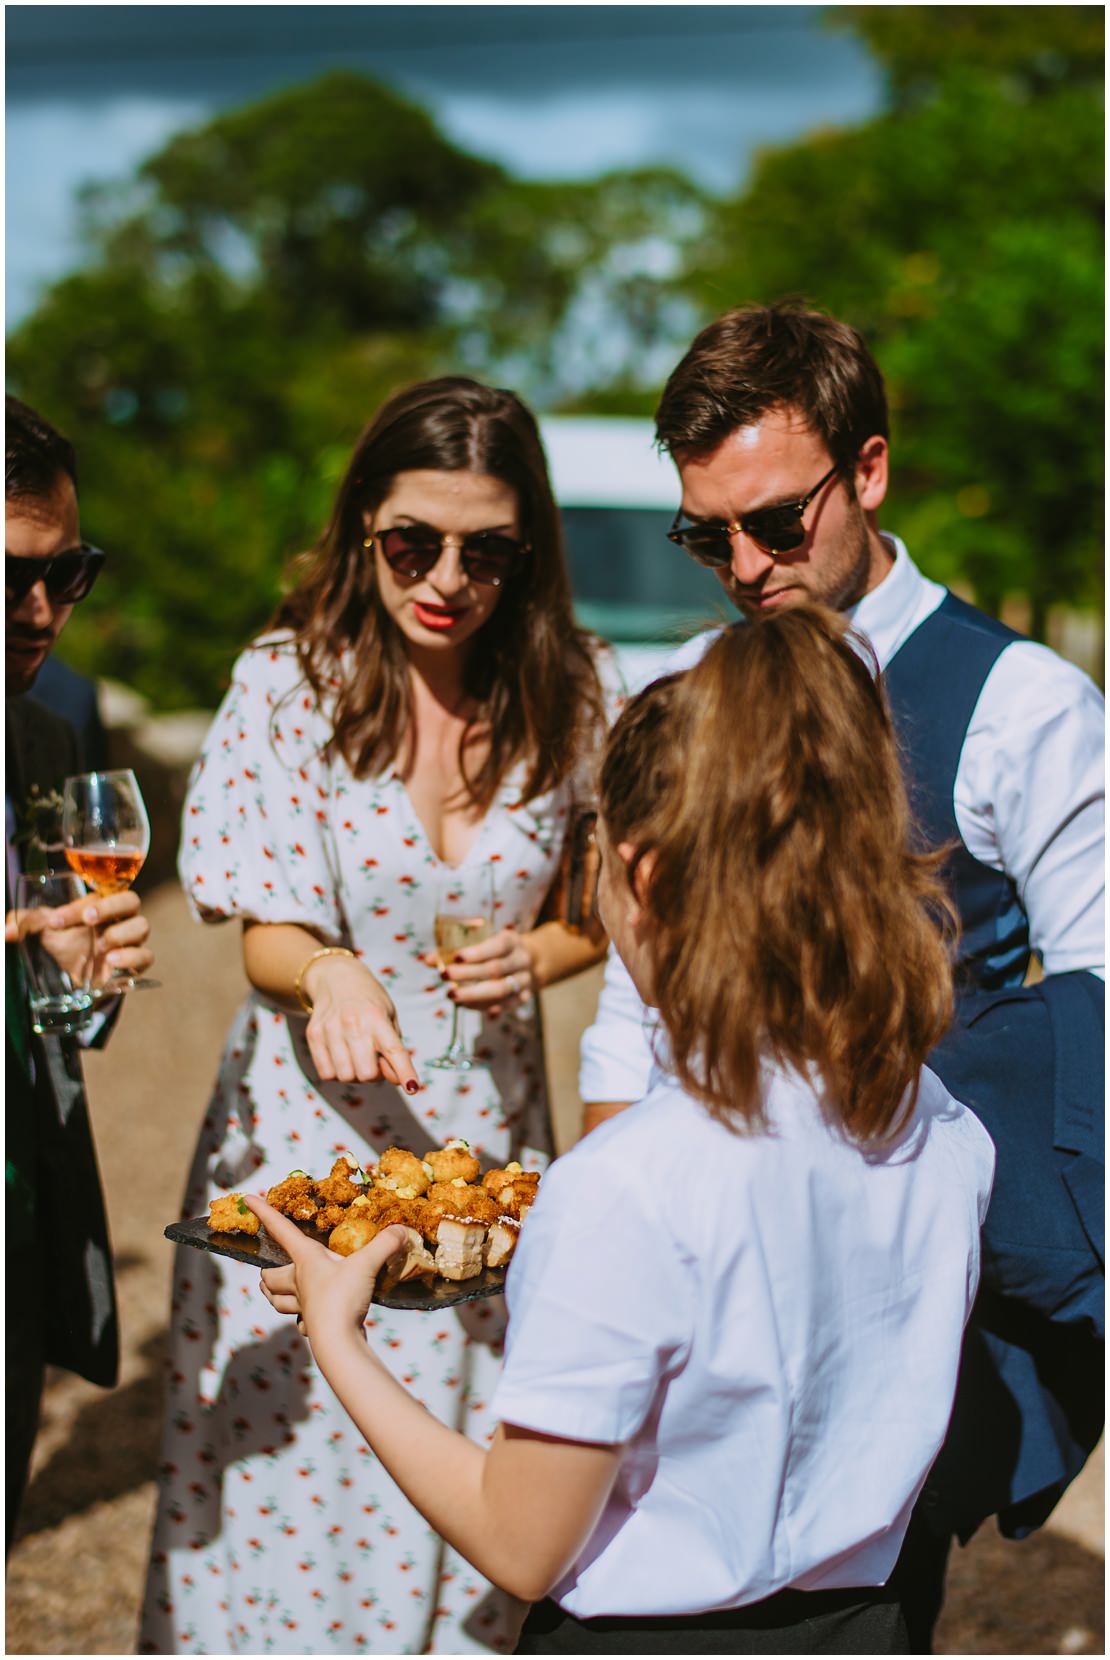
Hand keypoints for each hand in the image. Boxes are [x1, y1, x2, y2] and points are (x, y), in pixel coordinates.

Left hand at [9, 890, 152, 988]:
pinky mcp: (135, 964)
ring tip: (100, 946)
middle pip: (130, 900)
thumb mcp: (45, 930)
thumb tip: (5, 931)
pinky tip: (112, 961)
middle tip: (89, 919)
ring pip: (142, 926)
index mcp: (100, 903)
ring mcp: (130, 940)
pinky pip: (146, 957)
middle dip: (110, 907)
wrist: (75, 978)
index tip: (54, 922)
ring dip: (121, 934)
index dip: (77, 906)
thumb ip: (26, 923)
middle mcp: (119, 918)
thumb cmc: (65, 943)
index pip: (97, 894)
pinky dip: (132, 957)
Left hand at [246, 1195, 408, 1338]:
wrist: (338, 1343)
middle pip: (271, 1277)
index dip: (264, 1212)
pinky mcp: (313, 1326)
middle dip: (267, 1273)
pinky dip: (302, 1320)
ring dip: (274, 1296)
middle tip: (266, 1270)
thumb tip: (402, 1230)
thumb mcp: (367, 1264)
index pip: (281, 1229)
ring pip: (278, 1301)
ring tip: (274, 1292)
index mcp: (306, 1260)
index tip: (247, 1198)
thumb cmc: (343, 1299)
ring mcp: (304, 1306)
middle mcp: (299, 1282)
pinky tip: (308, 1319)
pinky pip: (301, 1323)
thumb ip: (385, 1243)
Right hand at [302, 954, 420, 1092]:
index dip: (404, 1072)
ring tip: (356, 1056)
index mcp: (378, 1017)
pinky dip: (336, 1072)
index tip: (413, 1087)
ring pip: (345, 1077)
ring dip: (354, 1074)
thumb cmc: (370, 1004)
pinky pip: (326, 1073)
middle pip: (366, 1074)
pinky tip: (340, 1055)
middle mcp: (353, 1023)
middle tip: (373, 1060)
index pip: (394, 1050)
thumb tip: (398, 1082)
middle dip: (374, 1075)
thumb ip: (395, 1051)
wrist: (336, 979)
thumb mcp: (389, 1019)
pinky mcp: (313, 1035)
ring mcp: (330, 1029)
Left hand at [436, 925, 536, 1015]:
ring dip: (474, 995)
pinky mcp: (523, 998)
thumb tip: (427, 960)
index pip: (498, 946)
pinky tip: (466, 1006)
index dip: (478, 952)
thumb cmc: (496, 951)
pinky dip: (484, 1007)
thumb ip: (456, 951)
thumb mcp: (483, 943)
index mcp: (512, 941)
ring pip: (501, 990)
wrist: (528, 962)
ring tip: (452, 996)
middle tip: (444, 976)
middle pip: (496, 969)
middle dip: (468, 974)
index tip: (456, 957)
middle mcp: (521, 960)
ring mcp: (524, 981)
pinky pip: (504, 1006)